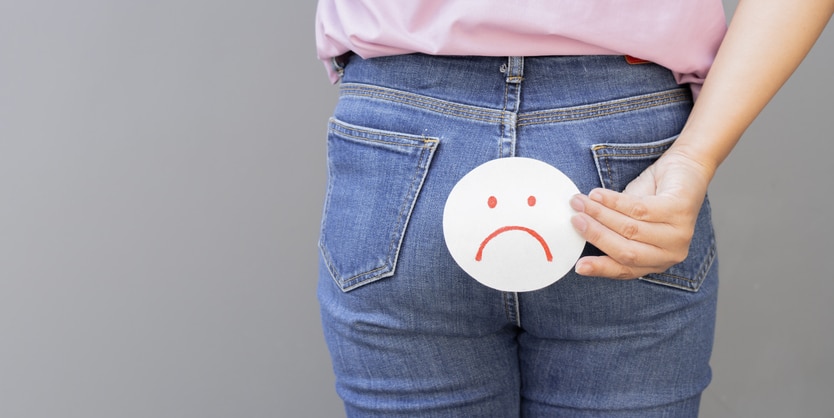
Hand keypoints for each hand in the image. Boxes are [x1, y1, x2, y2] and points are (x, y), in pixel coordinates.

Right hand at [569, 151, 712, 278]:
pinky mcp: (680, 210)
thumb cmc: (653, 197)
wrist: (683, 168)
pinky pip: (639, 209)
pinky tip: (598, 194)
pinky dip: (613, 201)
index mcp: (656, 261)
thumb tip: (578, 233)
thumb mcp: (628, 221)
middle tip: (576, 220)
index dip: (601, 268)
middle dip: (596, 235)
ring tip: (580, 202)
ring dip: (599, 213)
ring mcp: (679, 233)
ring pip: (630, 228)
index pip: (626, 270)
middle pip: (627, 251)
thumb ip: (611, 232)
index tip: (580, 266)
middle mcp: (671, 253)